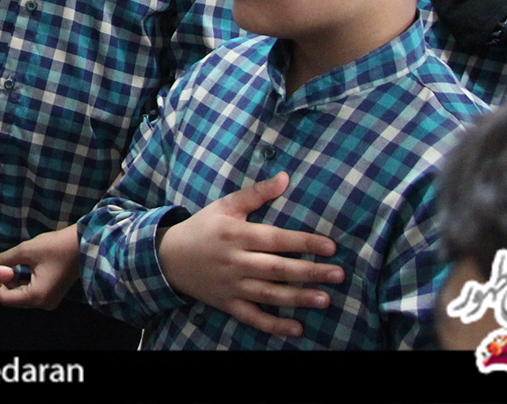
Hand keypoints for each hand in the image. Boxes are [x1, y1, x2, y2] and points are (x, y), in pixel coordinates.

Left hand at [0, 226, 79, 309]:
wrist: (86, 245)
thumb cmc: (56, 247)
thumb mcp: (27, 250)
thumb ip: (5, 259)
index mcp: (36, 296)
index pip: (5, 299)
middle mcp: (43, 304)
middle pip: (14, 299)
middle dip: (2, 284)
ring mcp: (49, 301)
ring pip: (22, 296)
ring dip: (12, 283)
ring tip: (3, 266)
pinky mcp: (53, 294)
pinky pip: (32, 292)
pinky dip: (23, 282)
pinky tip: (17, 269)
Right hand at [157, 172, 343, 336]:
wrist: (167, 258)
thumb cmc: (203, 227)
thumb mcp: (225, 206)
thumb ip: (256, 193)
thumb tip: (285, 177)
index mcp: (236, 234)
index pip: (275, 239)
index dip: (303, 242)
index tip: (330, 246)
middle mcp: (235, 261)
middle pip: (277, 268)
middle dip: (309, 272)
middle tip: (339, 274)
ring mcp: (231, 285)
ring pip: (268, 294)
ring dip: (298, 298)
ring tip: (326, 300)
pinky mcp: (227, 304)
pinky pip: (252, 317)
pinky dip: (273, 325)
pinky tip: (296, 328)